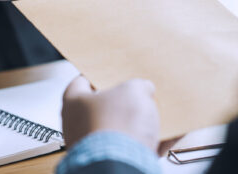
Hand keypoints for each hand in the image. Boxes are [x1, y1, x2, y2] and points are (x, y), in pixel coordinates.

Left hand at [62, 76, 178, 154]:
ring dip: (138, 124)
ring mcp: (92, 145)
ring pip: (118, 130)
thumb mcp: (134, 90)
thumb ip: (138, 85)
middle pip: (104, 107)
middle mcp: (76, 125)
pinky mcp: (108, 161)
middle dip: (125, 101)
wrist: (121, 166)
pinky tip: (165, 137)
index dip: (102, 74)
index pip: (83, 80)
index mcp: (73, 101)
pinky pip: (129, 149)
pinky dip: (146, 144)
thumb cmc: (117, 126)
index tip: (115, 72)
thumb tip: (144, 89)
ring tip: (156, 115)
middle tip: (140, 94)